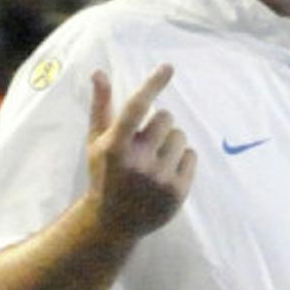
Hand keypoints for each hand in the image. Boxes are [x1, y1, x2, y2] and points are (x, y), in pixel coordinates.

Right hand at [85, 65, 196, 238]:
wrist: (112, 222)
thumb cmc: (104, 174)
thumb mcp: (97, 142)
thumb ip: (101, 106)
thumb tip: (99, 72)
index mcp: (115, 147)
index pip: (137, 107)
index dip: (153, 84)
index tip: (168, 67)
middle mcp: (137, 162)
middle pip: (166, 118)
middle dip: (160, 125)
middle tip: (146, 143)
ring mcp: (158, 178)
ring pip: (181, 137)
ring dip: (171, 142)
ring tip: (155, 160)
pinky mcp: (177, 192)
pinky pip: (192, 156)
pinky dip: (182, 159)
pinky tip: (165, 172)